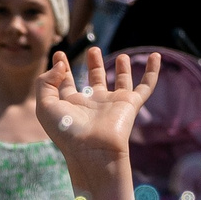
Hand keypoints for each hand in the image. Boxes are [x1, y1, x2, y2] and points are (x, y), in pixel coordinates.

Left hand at [38, 47, 160, 171]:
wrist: (92, 149)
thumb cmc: (67, 131)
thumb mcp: (45, 105)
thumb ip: (46, 82)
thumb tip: (60, 65)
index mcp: (72, 106)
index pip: (67, 84)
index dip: (61, 69)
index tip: (59, 54)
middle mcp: (93, 104)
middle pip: (95, 80)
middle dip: (94, 64)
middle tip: (92, 49)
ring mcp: (113, 104)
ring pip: (120, 83)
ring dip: (122, 69)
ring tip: (122, 56)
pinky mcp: (130, 105)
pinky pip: (145, 86)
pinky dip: (152, 72)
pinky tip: (155, 57)